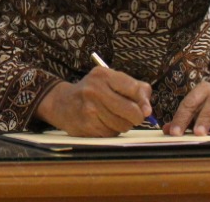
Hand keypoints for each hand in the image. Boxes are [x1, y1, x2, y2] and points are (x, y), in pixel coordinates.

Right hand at [33, 69, 153, 136]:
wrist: (62, 103)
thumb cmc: (93, 91)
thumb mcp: (110, 81)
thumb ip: (134, 89)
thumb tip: (147, 110)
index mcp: (103, 75)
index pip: (135, 89)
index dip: (144, 101)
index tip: (144, 108)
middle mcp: (95, 90)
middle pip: (132, 111)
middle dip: (136, 117)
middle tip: (131, 115)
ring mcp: (89, 109)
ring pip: (123, 125)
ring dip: (123, 125)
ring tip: (112, 117)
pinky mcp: (86, 125)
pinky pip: (111, 133)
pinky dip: (111, 131)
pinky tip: (102, 123)